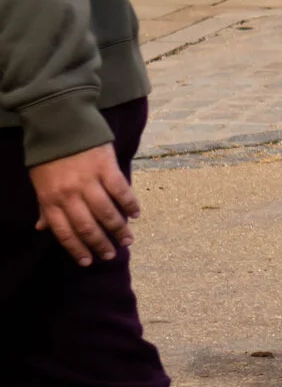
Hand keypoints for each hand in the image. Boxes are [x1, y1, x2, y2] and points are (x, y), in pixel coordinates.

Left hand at [29, 144, 139, 265]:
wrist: (60, 125)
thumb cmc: (50, 157)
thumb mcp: (40, 183)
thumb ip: (44, 207)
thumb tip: (42, 229)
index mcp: (50, 200)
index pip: (64, 232)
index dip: (77, 249)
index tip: (88, 261)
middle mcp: (69, 194)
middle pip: (87, 226)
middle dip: (100, 244)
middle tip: (111, 254)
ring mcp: (88, 181)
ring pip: (105, 212)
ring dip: (118, 229)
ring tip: (127, 240)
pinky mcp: (105, 167)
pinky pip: (120, 191)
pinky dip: (129, 204)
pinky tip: (135, 214)